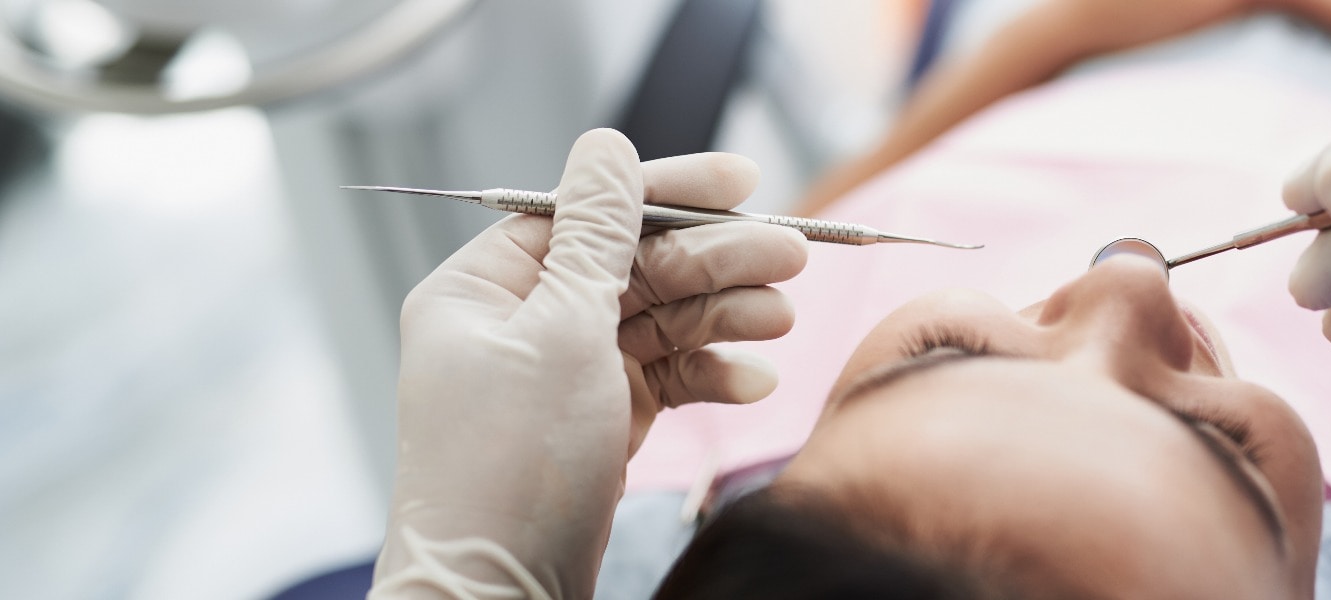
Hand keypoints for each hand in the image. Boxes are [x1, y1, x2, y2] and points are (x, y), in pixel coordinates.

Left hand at [370, 130, 806, 597]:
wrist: (499, 598)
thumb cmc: (508, 473)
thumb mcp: (560, 332)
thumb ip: (596, 236)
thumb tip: (605, 149)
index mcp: (482, 291)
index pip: (586, 213)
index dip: (668, 192)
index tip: (743, 180)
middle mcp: (519, 329)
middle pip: (634, 266)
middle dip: (714, 261)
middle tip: (790, 258)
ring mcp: (562, 380)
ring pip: (659, 323)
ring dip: (724, 317)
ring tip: (780, 319)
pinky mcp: (599, 427)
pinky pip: (666, 380)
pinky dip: (711, 377)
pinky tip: (752, 382)